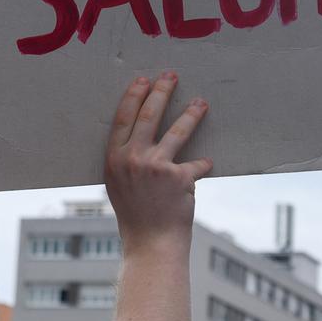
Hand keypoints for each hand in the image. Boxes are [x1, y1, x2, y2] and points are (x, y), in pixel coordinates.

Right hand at [104, 71, 211, 256]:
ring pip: (177, 130)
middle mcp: (132, 158)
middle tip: (171, 75)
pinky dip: (202, 165)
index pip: (123, 117)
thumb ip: (124, 159)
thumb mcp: (118, 183)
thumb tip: (139, 134)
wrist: (151, 245)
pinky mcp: (179, 177)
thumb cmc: (134, 215)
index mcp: (113, 158)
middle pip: (149, 114)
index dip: (134, 95)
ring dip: (192, 113)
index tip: (143, 79)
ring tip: (201, 102)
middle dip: (161, 91)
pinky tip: (208, 163)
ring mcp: (155, 166)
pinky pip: (196, 164)